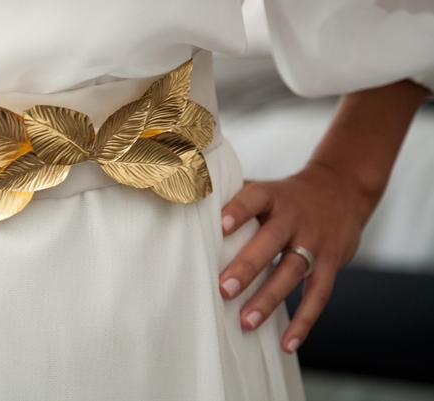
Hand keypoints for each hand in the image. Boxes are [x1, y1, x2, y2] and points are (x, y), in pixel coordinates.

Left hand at [217, 161, 373, 353]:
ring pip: (292, 271)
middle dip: (248, 266)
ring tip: (246, 322)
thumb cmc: (287, 195)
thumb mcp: (265, 188)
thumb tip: (188, 201)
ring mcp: (314, 241)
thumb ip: (232, 196)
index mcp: (272, 196)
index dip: (238, 211)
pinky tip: (287, 344)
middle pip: (271, 240)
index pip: (255, 198)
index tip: (220, 226)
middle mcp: (294, 217)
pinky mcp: (331, 262)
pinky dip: (304, 321)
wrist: (343, 189)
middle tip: (224, 289)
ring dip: (269, 298)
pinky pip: (318, 295)